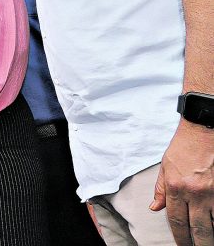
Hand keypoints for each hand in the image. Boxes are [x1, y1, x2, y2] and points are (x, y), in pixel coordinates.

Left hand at [150, 122, 213, 244]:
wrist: (204, 129)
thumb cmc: (184, 147)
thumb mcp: (165, 166)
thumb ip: (161, 189)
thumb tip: (155, 208)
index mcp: (176, 187)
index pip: (176, 221)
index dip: (180, 237)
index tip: (183, 245)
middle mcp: (194, 193)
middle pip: (198, 229)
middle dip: (199, 244)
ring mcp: (213, 192)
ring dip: (213, 235)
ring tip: (209, 241)